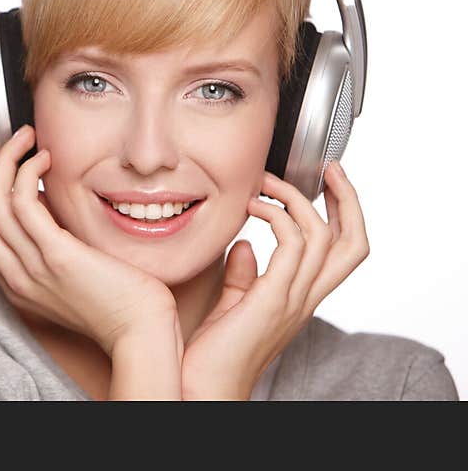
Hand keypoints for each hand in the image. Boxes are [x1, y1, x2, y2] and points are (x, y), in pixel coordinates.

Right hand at [0, 124, 181, 357]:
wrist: (141, 334)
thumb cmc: (120, 302)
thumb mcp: (70, 270)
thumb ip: (49, 241)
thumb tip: (41, 196)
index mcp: (15, 281)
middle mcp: (14, 276)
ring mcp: (32, 268)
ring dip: (2, 160)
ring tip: (24, 137)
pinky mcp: (58, 257)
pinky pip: (24, 205)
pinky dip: (28, 173)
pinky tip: (46, 158)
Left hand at [180, 160, 368, 399]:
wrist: (202, 386)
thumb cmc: (214, 351)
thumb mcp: (233, 304)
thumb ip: (243, 276)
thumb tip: (244, 245)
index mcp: (300, 297)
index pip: (342, 250)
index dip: (343, 213)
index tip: (327, 181)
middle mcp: (305, 298)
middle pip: (353, 243)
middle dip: (348, 199)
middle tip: (329, 168)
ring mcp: (292, 300)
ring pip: (325, 238)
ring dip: (298, 199)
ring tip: (266, 183)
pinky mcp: (272, 300)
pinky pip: (292, 247)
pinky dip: (277, 217)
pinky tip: (251, 207)